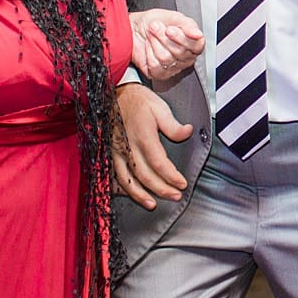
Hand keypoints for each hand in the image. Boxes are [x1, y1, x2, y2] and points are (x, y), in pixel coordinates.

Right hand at [112, 83, 191, 209]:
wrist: (113, 93)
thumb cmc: (138, 100)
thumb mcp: (159, 107)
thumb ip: (173, 124)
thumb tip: (188, 132)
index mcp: (143, 136)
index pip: (159, 163)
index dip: (171, 177)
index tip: (182, 184)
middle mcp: (127, 147)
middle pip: (144, 175)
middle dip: (161, 189)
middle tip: (175, 196)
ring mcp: (116, 151)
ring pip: (126, 180)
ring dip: (139, 194)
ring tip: (152, 204)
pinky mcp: (109, 153)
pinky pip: (113, 175)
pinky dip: (121, 188)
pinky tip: (129, 194)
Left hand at [130, 9, 204, 80]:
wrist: (134, 27)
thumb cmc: (154, 21)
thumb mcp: (173, 17)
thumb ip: (188, 25)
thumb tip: (198, 34)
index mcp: (192, 43)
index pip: (196, 45)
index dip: (182, 38)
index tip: (170, 29)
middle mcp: (185, 57)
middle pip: (180, 52)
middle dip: (164, 37)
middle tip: (155, 27)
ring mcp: (173, 67)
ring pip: (167, 58)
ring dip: (155, 43)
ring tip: (150, 35)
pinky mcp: (158, 73)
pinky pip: (155, 66)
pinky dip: (148, 54)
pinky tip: (148, 47)